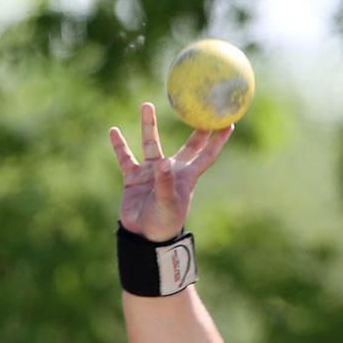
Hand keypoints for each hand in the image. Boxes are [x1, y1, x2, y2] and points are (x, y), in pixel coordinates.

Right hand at [108, 102, 233, 241]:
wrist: (143, 236)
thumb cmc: (162, 223)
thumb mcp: (167, 205)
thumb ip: (165, 184)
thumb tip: (163, 162)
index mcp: (186, 177)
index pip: (206, 155)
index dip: (217, 140)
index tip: (228, 123)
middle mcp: (171, 171)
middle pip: (186, 145)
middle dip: (194, 128)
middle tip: (199, 106)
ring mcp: (152, 173)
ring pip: (151, 144)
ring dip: (148, 125)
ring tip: (147, 105)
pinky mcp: (134, 178)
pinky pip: (125, 157)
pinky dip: (119, 145)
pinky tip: (113, 131)